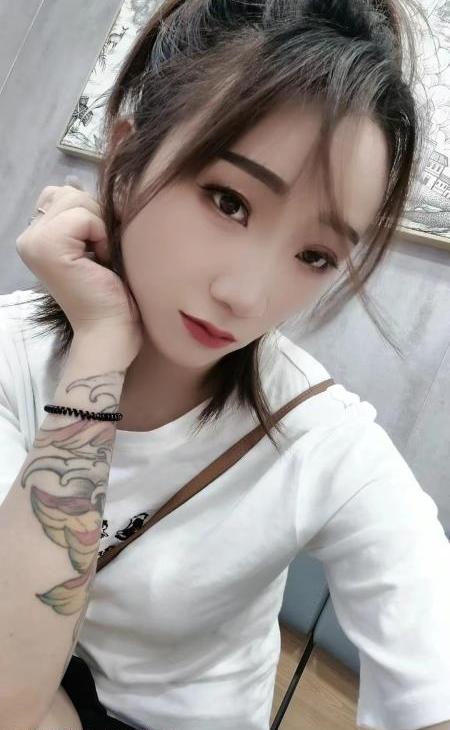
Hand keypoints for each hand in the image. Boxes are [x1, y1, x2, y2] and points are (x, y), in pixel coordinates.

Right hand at [16, 180, 143, 364]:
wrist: (110, 330)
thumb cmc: (111, 293)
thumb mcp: (97, 243)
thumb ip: (86, 214)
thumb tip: (89, 184)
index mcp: (37, 236)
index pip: (65, 194)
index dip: (92, 216)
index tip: (98, 251)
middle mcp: (28, 237)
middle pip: (71, 193)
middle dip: (97, 220)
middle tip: (101, 257)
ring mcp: (34, 241)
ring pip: (78, 200)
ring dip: (100, 229)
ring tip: (100, 260)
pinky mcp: (47, 246)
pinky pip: (85, 216)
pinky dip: (101, 236)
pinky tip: (100, 263)